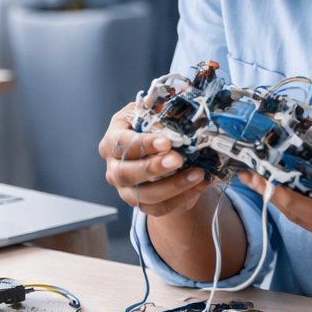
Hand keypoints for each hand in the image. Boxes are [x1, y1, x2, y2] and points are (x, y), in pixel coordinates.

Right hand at [98, 103, 208, 217]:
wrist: (158, 149)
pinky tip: (199, 186)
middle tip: (179, 160)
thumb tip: (184, 102)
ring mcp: (125, 189)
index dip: (143, 144)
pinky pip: (158, 209)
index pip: (122, 143)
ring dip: (173, 187)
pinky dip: (181, 199)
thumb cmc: (152, 126)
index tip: (166, 142)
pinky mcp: (141, 204)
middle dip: (154, 167)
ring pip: (143, 196)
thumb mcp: (152, 112)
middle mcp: (113, 168)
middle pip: (127, 174)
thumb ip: (161, 109)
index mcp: (112, 140)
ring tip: (197, 174)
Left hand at [239, 148, 311, 255]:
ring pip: (308, 222)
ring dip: (288, 200)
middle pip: (300, 218)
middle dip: (273, 195)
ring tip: (267, 178)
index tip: (256, 177)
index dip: (276, 193)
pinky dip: (307, 206)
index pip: (305, 209)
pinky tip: (299, 187)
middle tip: (250, 174)